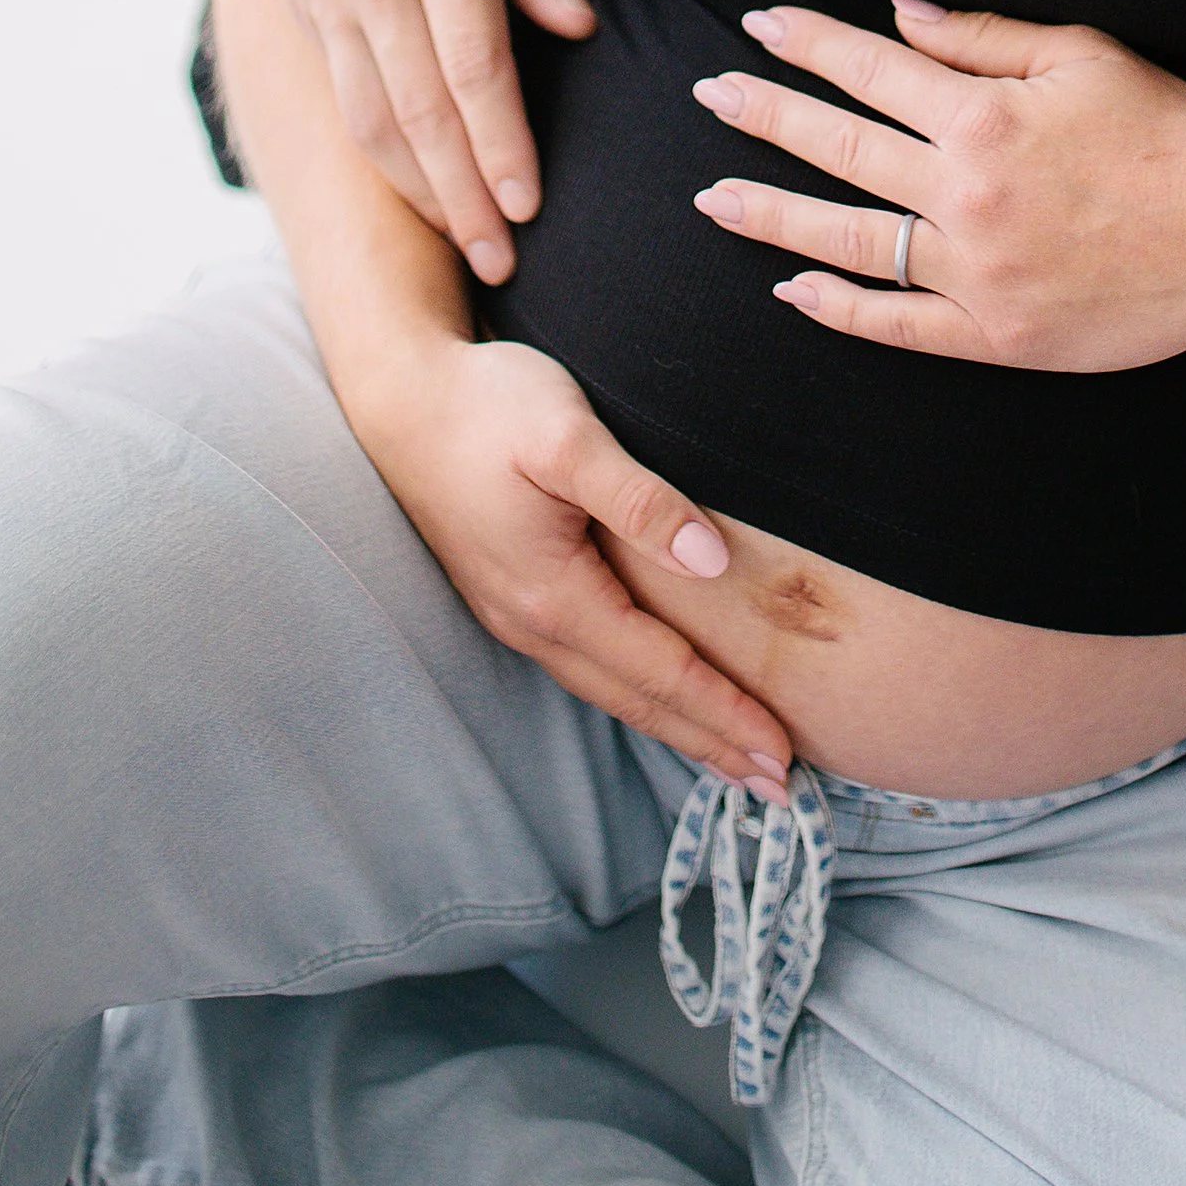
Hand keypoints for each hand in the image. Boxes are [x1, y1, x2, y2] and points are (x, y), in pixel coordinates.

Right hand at [239, 0, 591, 282]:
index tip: (530, 206)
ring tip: (464, 240)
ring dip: (419, 190)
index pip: (474, 69)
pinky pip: (342, 95)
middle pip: (420, 115)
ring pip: (371, 120)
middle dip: (464, 199)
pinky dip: (382, 150)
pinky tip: (416, 182)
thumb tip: (577, 30)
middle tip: (502, 262)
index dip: (502, 146)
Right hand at [350, 331, 792, 799]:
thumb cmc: (487, 406)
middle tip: (779, 787)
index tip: (783, 754)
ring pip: (613, 689)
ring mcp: (517, 614)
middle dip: (711, 743)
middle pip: (638, 700)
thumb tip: (711, 559)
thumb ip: (640, 499)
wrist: (402, 398)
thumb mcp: (568, 436)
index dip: (725, 714)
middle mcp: (532, 622)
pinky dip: (640, 693)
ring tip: (733, 755)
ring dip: (677, 726)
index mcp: (553, 594)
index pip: (660, 672)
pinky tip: (660, 695)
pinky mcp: (514, 595)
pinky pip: (591, 665)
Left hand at [689, 0, 1185, 371]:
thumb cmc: (1171, 132)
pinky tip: (792, 291)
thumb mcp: (1083, 56)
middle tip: (710, 96)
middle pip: (841, 149)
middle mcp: (966, 193)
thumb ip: (984, 37)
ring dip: (774, 215)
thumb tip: (898, 14)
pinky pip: (899, 325)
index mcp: (984, 117)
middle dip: (766, 116)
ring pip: (850, 241)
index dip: (809, 45)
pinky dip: (840, 311)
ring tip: (714, 198)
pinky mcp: (995, 334)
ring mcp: (975, 270)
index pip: (870, 71)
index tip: (758, 28)